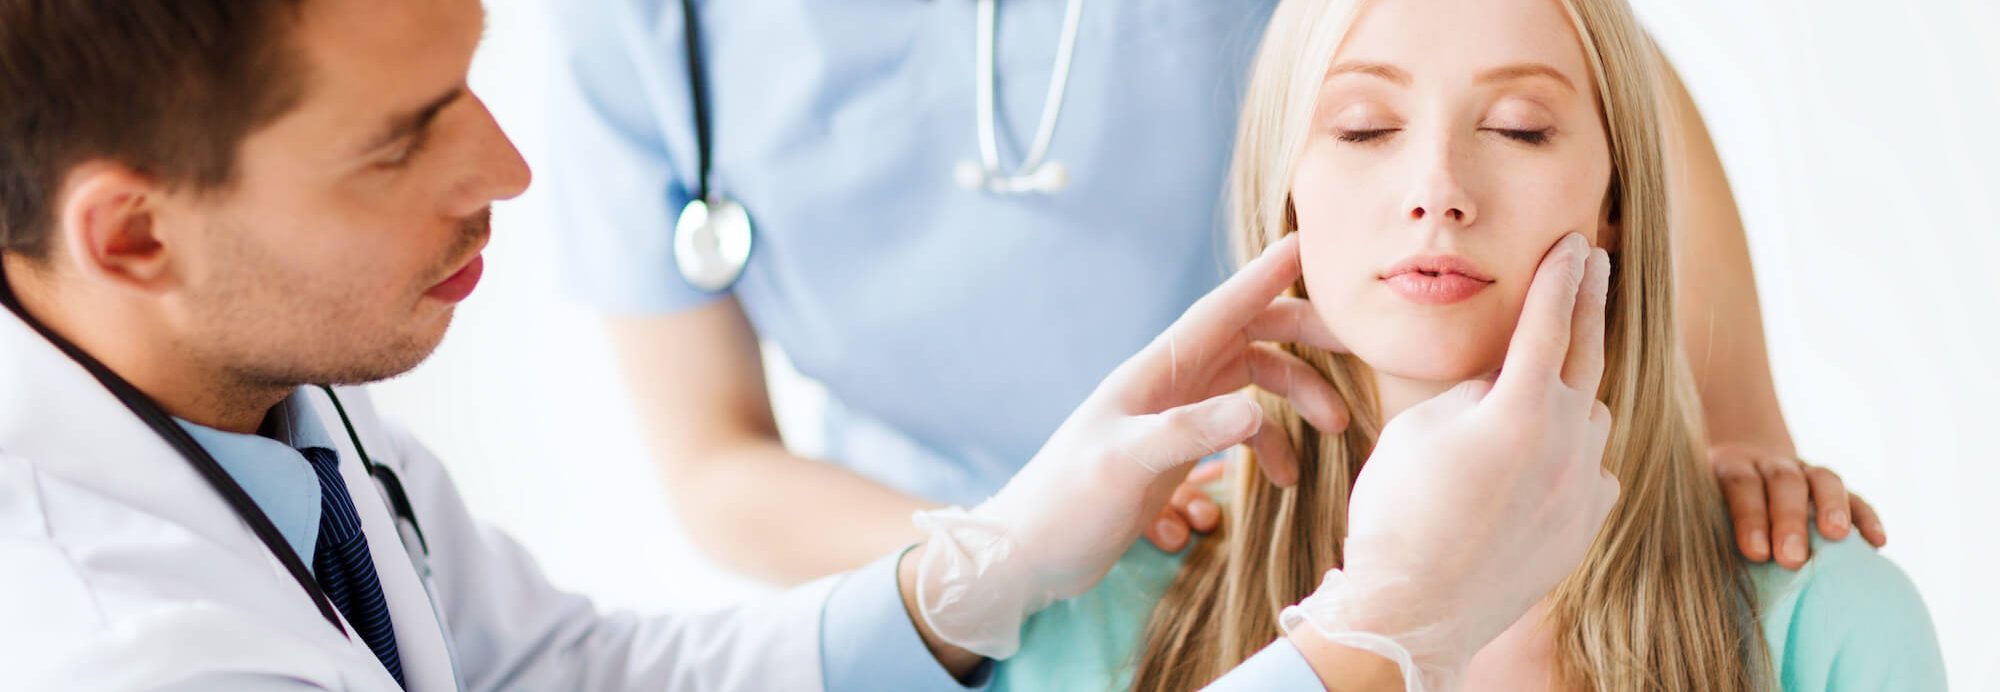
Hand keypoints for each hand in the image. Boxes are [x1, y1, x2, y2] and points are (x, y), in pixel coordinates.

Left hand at [909, 235, 1346, 657]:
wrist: (1030, 554)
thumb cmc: (1067, 504)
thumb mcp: (1125, 466)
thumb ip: (1188, 434)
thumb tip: (1256, 410)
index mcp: (1154, 372)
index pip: (1221, 311)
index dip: (1265, 276)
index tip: (1308, 243)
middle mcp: (1170, 384)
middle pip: (1252, 338)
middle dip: (1307, 338)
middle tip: (1361, 351)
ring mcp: (1176, 417)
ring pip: (1255, 383)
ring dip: (1298, 399)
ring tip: (1338, 432)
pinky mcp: (1178, 452)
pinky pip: (1241, 430)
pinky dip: (1270, 445)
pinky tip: (1284, 482)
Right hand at [1282, 234, 1618, 691]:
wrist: (1412, 611)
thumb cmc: (1397, 514)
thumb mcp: (1417, 427)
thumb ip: (1472, 392)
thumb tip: (1502, 383)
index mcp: (1518, 409)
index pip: (1548, 321)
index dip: (1560, 275)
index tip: (1575, 242)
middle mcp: (1565, 443)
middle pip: (1588, 355)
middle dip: (1591, 303)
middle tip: (1599, 264)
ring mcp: (1583, 488)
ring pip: (1588, 418)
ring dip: (1568, 396)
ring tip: (1538, 391)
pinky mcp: (1585, 526)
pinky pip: (1591, 472)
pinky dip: (1570, 457)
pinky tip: (1540, 465)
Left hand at [1710, 443, 1886, 568]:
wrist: (1741, 464)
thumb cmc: (1714, 503)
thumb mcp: (1700, 506)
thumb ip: (1704, 529)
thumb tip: (1699, 574)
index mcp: (1731, 467)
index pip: (1741, 485)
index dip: (1749, 517)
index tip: (1755, 553)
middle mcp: (1770, 463)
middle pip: (1784, 482)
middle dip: (1789, 520)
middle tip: (1791, 559)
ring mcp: (1804, 469)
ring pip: (1822, 479)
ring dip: (1832, 507)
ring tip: (1836, 537)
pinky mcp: (1831, 484)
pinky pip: (1855, 495)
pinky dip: (1866, 516)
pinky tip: (1877, 541)